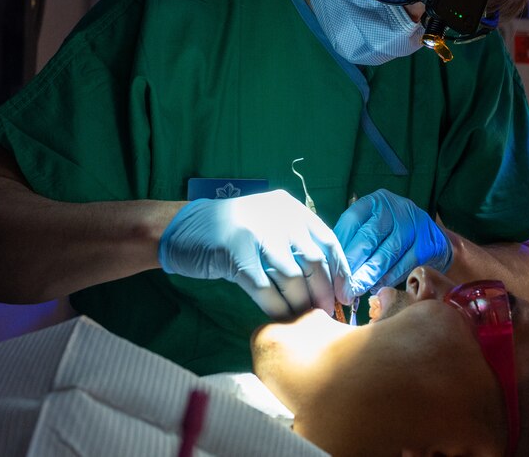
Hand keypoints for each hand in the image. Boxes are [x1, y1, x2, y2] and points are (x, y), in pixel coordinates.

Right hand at [158, 189, 350, 319]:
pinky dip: (275, 307)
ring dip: (300, 304)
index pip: (327, 241)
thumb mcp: (269, 227)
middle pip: (313, 260)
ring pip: (291, 276)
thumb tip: (333, 281)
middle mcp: (277, 214)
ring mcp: (255, 230)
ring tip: (302, 320)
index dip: (340, 272)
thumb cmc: (232, 234)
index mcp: (290, 207)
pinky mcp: (234, 251)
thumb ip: (296, 243)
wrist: (183, 229)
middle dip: (323, 292)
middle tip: (324, 314)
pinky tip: (279, 318)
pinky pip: (263, 288)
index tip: (345, 296)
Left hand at [333, 189, 451, 299]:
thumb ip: (353, 240)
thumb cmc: (391, 234)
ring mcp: (414, 224)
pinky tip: (376, 288)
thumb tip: (329, 267)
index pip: (352, 221)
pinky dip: (388, 278)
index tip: (329, 269)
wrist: (432, 237)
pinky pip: (404, 265)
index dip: (339, 247)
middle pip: (368, 238)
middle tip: (339, 286)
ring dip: (368, 276)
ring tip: (354, 291)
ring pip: (386, 254)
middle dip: (352, 266)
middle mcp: (396, 208)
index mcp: (376, 201)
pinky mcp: (428, 243)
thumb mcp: (372, 226)